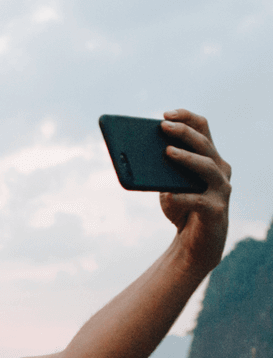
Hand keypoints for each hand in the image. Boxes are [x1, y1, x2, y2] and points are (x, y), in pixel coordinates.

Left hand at [159, 109, 231, 272]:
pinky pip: (199, 201)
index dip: (186, 118)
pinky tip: (168, 195)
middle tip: (163, 126)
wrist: (195, 242)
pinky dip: (183, 197)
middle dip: (184, 132)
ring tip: (167, 152)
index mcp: (209, 157)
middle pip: (204, 144)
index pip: (203, 128)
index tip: (164, 114)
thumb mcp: (166, 185)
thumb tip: (135, 156)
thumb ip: (159, 171)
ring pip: (208, 167)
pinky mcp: (216, 211)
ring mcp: (221, 189)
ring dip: (187, 158)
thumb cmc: (181, 207)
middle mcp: (220, 169)